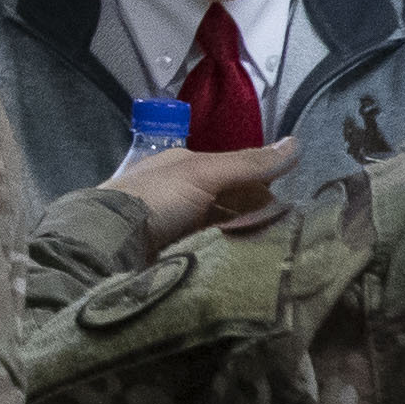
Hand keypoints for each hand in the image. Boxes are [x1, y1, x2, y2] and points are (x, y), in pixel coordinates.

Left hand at [102, 139, 294, 248]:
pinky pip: (208, 248)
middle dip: (255, 215)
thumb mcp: (203, 174)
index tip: (288, 210)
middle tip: (282, 234)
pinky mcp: (170, 249)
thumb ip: (248, 163)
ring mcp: (174, 221)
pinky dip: (225, 251)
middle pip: (231, 201)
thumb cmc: (155, 198)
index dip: (263, 189)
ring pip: (222, 227)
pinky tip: (243, 262)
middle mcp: (180, 190)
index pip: (237, 173)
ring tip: (268, 251)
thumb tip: (297, 142)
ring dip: (243, 236)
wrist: (107, 242)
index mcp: (186, 165)